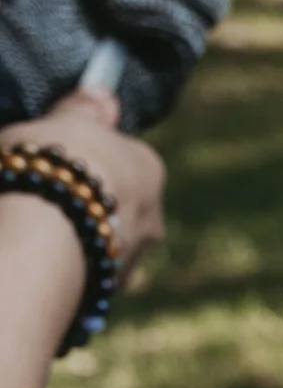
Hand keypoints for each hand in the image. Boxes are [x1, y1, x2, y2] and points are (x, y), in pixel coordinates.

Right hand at [0, 88, 168, 263]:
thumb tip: (102, 92)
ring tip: (24, 230)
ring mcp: (131, 260)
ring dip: (70, 239)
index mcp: (149, 167)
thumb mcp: (61, 123)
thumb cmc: (52, 165)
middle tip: (34, 195)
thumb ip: (81, 110)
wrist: (45, 240)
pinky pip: (79, 276)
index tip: (49, 159)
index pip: (121, 157)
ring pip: (97, 243)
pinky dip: (60, 270)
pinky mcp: (103, 296)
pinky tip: (28, 262)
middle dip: (80, 202)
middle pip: (113, 204)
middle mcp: (153, 217)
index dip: (82, 158)